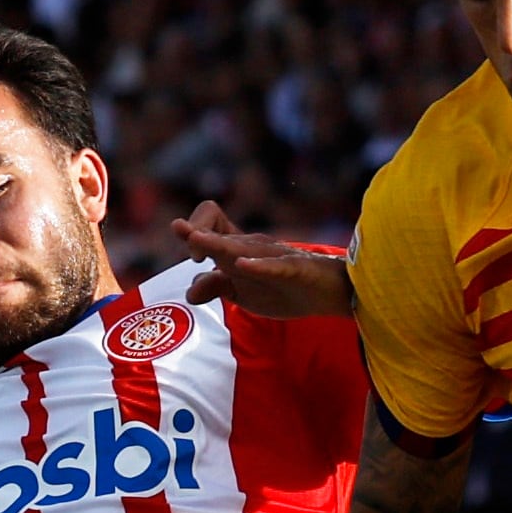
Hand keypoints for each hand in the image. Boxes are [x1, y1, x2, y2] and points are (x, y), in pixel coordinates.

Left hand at [172, 200, 357, 319]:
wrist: (327, 292)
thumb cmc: (283, 288)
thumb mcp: (242, 293)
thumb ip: (214, 287)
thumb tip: (189, 292)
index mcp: (237, 247)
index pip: (210, 219)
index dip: (194, 234)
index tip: (193, 259)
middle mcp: (252, 245)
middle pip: (218, 229)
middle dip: (196, 234)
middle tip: (184, 237)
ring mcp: (273, 256)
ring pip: (241, 247)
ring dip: (217, 245)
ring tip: (195, 240)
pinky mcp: (294, 269)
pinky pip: (275, 266)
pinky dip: (258, 266)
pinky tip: (243, 265)